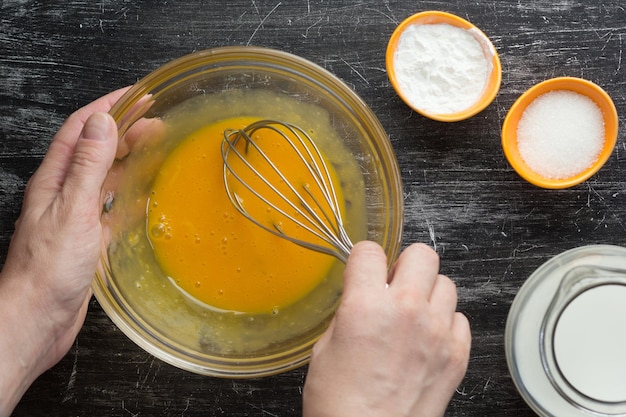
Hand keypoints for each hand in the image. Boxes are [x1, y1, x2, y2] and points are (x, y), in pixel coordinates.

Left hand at [0, 87, 127, 414]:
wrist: (38, 316)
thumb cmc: (49, 268)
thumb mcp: (73, 209)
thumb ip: (88, 166)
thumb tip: (103, 123)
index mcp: (55, 179)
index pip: (81, 129)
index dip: (108, 107)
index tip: (136, 95)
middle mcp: (63, 192)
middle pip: (95, 149)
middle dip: (123, 129)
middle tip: (155, 119)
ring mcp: (75, 214)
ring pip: (104, 175)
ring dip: (127, 157)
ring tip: (153, 146)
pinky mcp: (87, 236)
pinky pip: (110, 204)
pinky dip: (128, 192)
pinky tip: (142, 194)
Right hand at [302, 241, 470, 416]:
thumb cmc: (340, 404)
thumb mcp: (326, 348)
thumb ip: (350, 312)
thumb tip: (363, 297)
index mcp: (367, 305)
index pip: (370, 251)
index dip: (364, 260)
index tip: (364, 270)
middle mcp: (407, 311)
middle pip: (422, 254)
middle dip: (405, 265)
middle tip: (394, 285)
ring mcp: (438, 332)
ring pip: (446, 283)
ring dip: (428, 293)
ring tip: (413, 314)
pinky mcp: (457, 355)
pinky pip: (461, 318)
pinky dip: (446, 322)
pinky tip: (428, 337)